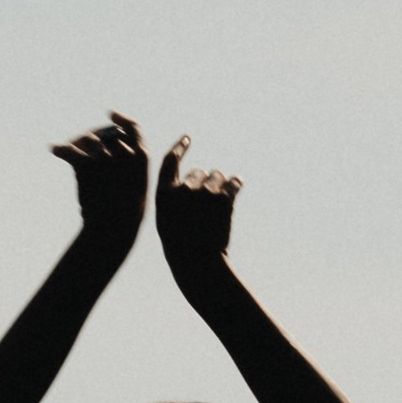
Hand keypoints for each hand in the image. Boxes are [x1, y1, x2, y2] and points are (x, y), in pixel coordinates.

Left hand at [51, 110, 149, 257]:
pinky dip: (59, 149)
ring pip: (88, 140)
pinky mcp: (86, 163)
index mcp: (142, 155)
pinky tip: (53, 148)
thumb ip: (126, 166)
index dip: (122, 119)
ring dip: (77, 145)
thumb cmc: (125, 211)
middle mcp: (125, 151)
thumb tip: (108, 151)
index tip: (111, 114)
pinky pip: (69, 151)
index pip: (133, 128)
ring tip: (69, 152)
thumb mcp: (134, 186)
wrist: (114, 226)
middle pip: (106, 134)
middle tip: (78, 145)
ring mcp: (106, 155)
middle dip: (92, 137)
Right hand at [157, 138, 240, 286]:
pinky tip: (237, 186)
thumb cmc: (180, 245)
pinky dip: (235, 184)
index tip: (187, 139)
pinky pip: (233, 182)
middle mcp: (183, 189)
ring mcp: (204, 193)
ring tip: (216, 207)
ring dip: (219, 186)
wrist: (199, 263)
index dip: (179, 148)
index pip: (170, 162)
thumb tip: (187, 181)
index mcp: (164, 194)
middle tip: (205, 204)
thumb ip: (173, 197)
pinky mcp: (224, 198)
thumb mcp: (166, 220)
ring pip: (217, 176)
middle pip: (198, 172)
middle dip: (204, 182)